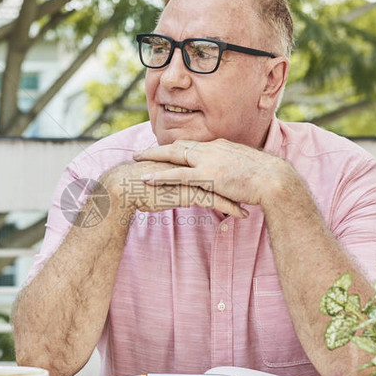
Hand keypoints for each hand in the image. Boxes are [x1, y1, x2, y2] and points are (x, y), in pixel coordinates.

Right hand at [101, 160, 246, 217]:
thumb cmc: (137, 185)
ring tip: (252, 204)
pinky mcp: (188, 192)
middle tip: (253, 189)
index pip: (211, 165)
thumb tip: (177, 184)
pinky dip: (231, 207)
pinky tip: (242, 215)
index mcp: (184, 160)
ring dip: (239, 195)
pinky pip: (215, 200)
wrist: (122, 187)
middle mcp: (190, 166)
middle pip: (222, 172)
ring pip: (222, 186)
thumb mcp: (159, 180)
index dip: (226, 173)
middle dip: (238, 181)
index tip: (239, 180)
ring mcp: (191, 178)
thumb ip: (172, 179)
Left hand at [133, 139, 288, 209]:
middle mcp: (211, 149)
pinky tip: (146, 178)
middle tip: (141, 152)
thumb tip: (229, 176)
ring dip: (152, 157)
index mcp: (221, 146)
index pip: (193, 145)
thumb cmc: (266, 178)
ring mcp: (208, 161)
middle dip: (158, 148)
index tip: (163, 149)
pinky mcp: (207, 176)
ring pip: (173, 156)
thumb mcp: (246, 168)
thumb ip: (233, 169)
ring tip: (136, 160)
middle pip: (179, 145)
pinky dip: (159, 176)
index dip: (176, 147)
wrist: (274, 179)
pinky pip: (177, 175)